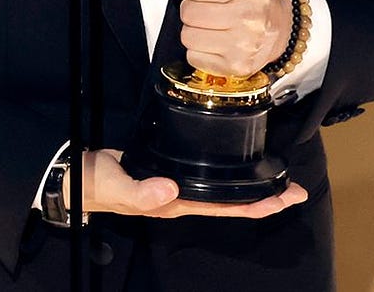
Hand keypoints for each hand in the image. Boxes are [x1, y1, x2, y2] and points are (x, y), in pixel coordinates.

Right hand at [77, 149, 307, 217]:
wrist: (77, 176)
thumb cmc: (96, 183)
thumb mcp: (116, 186)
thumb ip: (139, 192)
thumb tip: (170, 191)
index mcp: (174, 204)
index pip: (224, 208)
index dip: (256, 204)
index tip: (285, 198)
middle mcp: (182, 199)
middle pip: (232, 203)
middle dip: (265, 198)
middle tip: (297, 189)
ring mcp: (178, 188)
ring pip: (224, 191)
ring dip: (252, 187)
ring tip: (279, 179)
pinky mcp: (171, 171)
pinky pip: (208, 177)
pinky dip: (229, 173)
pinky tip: (239, 166)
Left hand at [170, 0, 291, 76]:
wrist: (282, 24)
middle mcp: (249, 16)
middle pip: (189, 13)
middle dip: (193, 8)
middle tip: (208, 7)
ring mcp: (244, 44)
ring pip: (188, 37)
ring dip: (194, 30)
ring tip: (211, 24)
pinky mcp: (237, 66)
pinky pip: (193, 57)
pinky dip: (199, 50)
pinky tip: (215, 41)